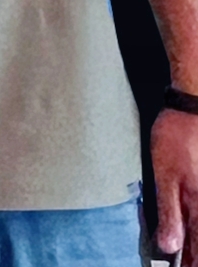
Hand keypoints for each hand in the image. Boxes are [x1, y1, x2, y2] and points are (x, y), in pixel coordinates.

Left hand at [155, 108, 197, 263]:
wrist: (194, 108)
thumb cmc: (177, 137)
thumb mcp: (165, 175)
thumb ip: (169, 212)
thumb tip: (169, 247)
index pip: (196, 247)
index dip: (187, 263)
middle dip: (192, 256)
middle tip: (181, 265)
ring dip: (195, 243)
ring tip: (186, 255)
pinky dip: (196, 224)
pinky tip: (191, 227)